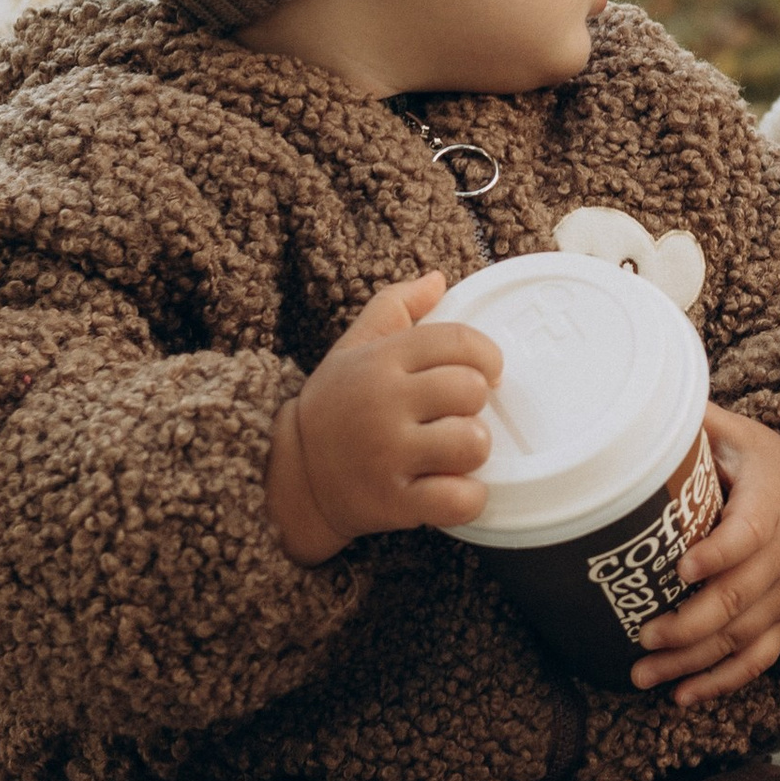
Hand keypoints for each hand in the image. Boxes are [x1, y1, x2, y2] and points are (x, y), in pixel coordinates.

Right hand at [266, 271, 502, 564]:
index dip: (487, 356)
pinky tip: (451, 487)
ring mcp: (388, 455)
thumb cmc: (336, 406)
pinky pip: (460, 499)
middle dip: (475, 405)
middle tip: (458, 414)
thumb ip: (394, 306)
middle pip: (471, 391)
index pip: (459, 341)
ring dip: (473, 450)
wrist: (292, 476)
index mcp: (381, 360)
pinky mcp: (394, 502)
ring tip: (453, 451)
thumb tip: (438, 278)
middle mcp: (384, 403)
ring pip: (472, 443)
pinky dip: (468, 498)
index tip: (486, 373)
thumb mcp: (354, 347)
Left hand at [632, 402, 779, 706]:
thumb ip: (699, 424)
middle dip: (690, 624)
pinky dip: (722, 682)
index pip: (747, 534)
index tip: (680, 567)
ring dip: (693, 662)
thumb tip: (640, 404)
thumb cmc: (771, 466)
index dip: (717, 554)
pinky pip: (758, 660)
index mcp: (772, 506)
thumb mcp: (743, 436)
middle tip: (643, 636)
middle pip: (740, 598)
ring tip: (642, 675)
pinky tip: (682, 697)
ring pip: (742, 638)